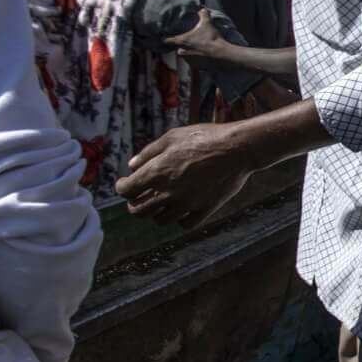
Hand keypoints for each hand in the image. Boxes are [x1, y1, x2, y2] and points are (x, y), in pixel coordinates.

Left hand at [114, 123, 253, 227]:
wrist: (238, 148)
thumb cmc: (205, 137)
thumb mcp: (172, 137)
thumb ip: (149, 152)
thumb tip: (132, 165)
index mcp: (156, 172)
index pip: (126, 190)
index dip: (123, 187)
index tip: (126, 183)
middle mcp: (168, 192)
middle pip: (139, 211)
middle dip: (135, 205)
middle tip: (139, 199)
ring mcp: (187, 203)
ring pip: (161, 220)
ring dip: (156, 213)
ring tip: (161, 204)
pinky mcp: (205, 209)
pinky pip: (185, 224)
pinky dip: (180, 220)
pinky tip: (183, 210)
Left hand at [165, 9, 232, 65]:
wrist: (221, 54)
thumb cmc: (211, 38)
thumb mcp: (207, 24)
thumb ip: (203, 15)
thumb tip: (201, 9)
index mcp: (181, 41)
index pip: (167, 40)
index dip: (165, 38)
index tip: (165, 37)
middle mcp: (181, 51)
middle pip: (178, 48)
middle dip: (183, 45)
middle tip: (192, 42)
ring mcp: (188, 60)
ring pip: (185, 56)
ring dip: (190, 53)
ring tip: (199, 49)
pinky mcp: (195, 67)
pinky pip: (193, 62)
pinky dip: (196, 60)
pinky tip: (204, 56)